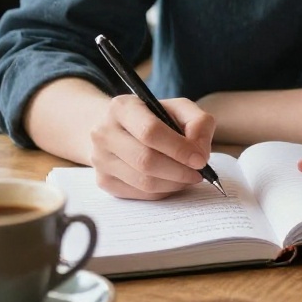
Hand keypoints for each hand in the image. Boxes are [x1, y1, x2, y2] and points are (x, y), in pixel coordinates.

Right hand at [89, 95, 215, 199]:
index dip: (179, 149)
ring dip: (174, 183)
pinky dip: (163, 191)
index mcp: (122, 107)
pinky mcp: (103, 181)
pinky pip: (139, 194)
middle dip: (179, 171)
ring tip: (190, 177)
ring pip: (143, 182)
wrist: (117, 128)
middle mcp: (104, 133)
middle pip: (146, 160)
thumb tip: (200, 153)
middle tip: (199, 173)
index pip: (150, 132)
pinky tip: (173, 182)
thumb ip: (198, 122)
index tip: (200, 160)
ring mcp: (100, 159)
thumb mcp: (179, 108)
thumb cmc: (154, 117)